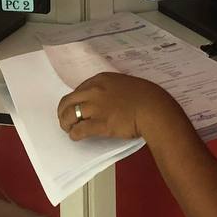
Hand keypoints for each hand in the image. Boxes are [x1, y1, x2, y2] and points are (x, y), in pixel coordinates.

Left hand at [57, 72, 185, 142]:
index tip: (75, 108)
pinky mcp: (99, 124)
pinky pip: (79, 130)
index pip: (78, 90)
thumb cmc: (144, 96)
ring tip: (69, 130)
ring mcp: (96, 107)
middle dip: (63, 112)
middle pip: (68, 101)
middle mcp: (94, 90)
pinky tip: (76, 137)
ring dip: (66, 124)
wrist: (153, 108)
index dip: (74, 101)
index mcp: (100, 79)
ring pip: (69, 115)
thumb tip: (104, 100)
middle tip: (66, 120)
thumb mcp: (124, 84)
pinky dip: (74, 134)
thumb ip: (110, 89)